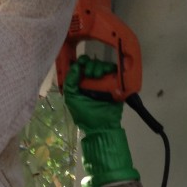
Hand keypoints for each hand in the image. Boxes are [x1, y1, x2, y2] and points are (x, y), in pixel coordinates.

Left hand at [63, 54, 139, 186]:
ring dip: (100, 67)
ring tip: (98, 76)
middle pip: (93, 63)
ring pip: (103, 66)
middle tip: (91, 75)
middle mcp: (93, 80)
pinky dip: (111, 69)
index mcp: (81, 83)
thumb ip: (70, 82)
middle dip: (91, 66)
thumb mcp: (72, 98)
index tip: (83, 62)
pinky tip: (107, 73)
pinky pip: (115, 71)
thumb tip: (76, 66)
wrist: (102, 125)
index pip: (82, 66)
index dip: (82, 61)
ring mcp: (105, 82)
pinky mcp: (116, 84)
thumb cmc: (85, 114)